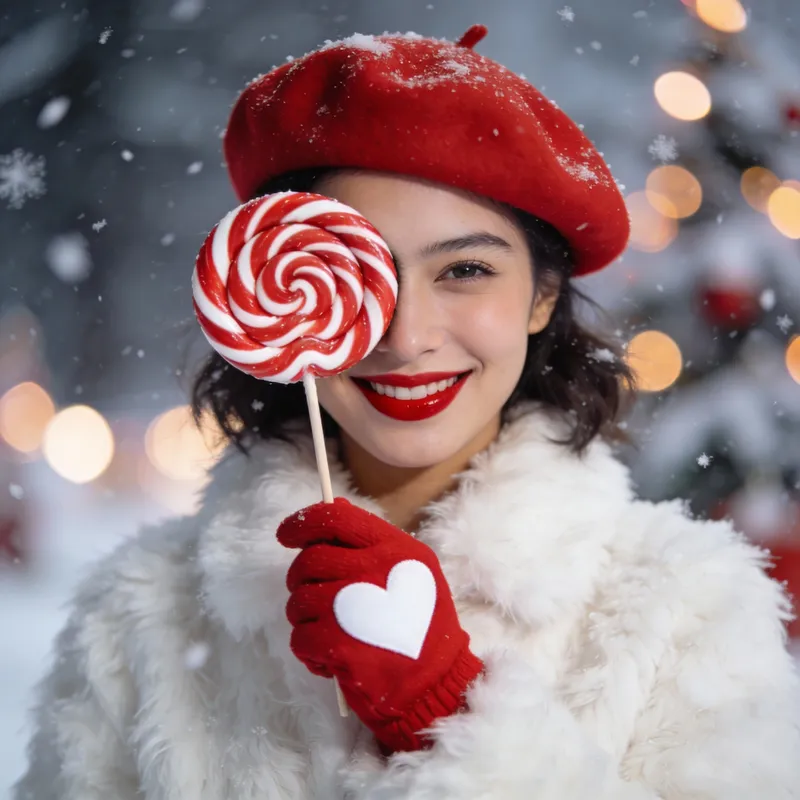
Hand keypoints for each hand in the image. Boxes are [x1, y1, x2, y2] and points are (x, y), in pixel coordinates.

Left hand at [276, 497, 483, 751]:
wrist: (435, 685)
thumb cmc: (423, 626)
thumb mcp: (410, 570)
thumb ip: (372, 539)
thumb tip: (333, 506)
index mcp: (393, 548)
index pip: (334, 519)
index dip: (302, 522)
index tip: (286, 534)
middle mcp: (372, 570)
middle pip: (309, 561)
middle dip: (300, 579)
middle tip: (314, 598)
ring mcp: (354, 607)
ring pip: (299, 601)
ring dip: (304, 618)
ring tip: (329, 631)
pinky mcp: (339, 645)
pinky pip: (299, 637)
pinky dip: (309, 650)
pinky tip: (332, 658)